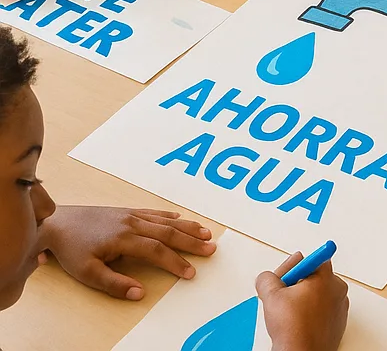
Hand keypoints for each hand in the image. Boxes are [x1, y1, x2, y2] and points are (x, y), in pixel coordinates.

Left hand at [39, 206, 215, 299]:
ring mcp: (131, 214)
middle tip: (211, 248)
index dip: (176, 262)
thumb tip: (139, 293)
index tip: (191, 272)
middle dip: (191, 241)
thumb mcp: (87, 273)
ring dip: (187, 227)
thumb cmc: (72, 249)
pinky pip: (154, 212)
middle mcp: (132, 223)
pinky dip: (170, 216)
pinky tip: (181, 218)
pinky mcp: (127, 211)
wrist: (57, 222)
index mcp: (124, 238)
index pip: (157, 251)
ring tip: (205, 232)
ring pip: (165, 220)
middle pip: (168, 232)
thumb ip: (114, 283)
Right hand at [258, 250, 348, 350]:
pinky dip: (312, 314)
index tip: (289, 275)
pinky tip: (299, 323)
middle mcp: (338, 290)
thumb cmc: (293, 328)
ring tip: (289, 313)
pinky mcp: (338, 324)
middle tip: (283, 296)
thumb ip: (267, 278)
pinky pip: (324, 312)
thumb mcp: (271, 296)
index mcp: (326, 277)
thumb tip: (266, 277)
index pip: (313, 259)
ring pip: (319, 295)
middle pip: (316, 277)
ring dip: (304, 300)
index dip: (296, 267)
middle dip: (298, 284)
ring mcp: (340, 308)